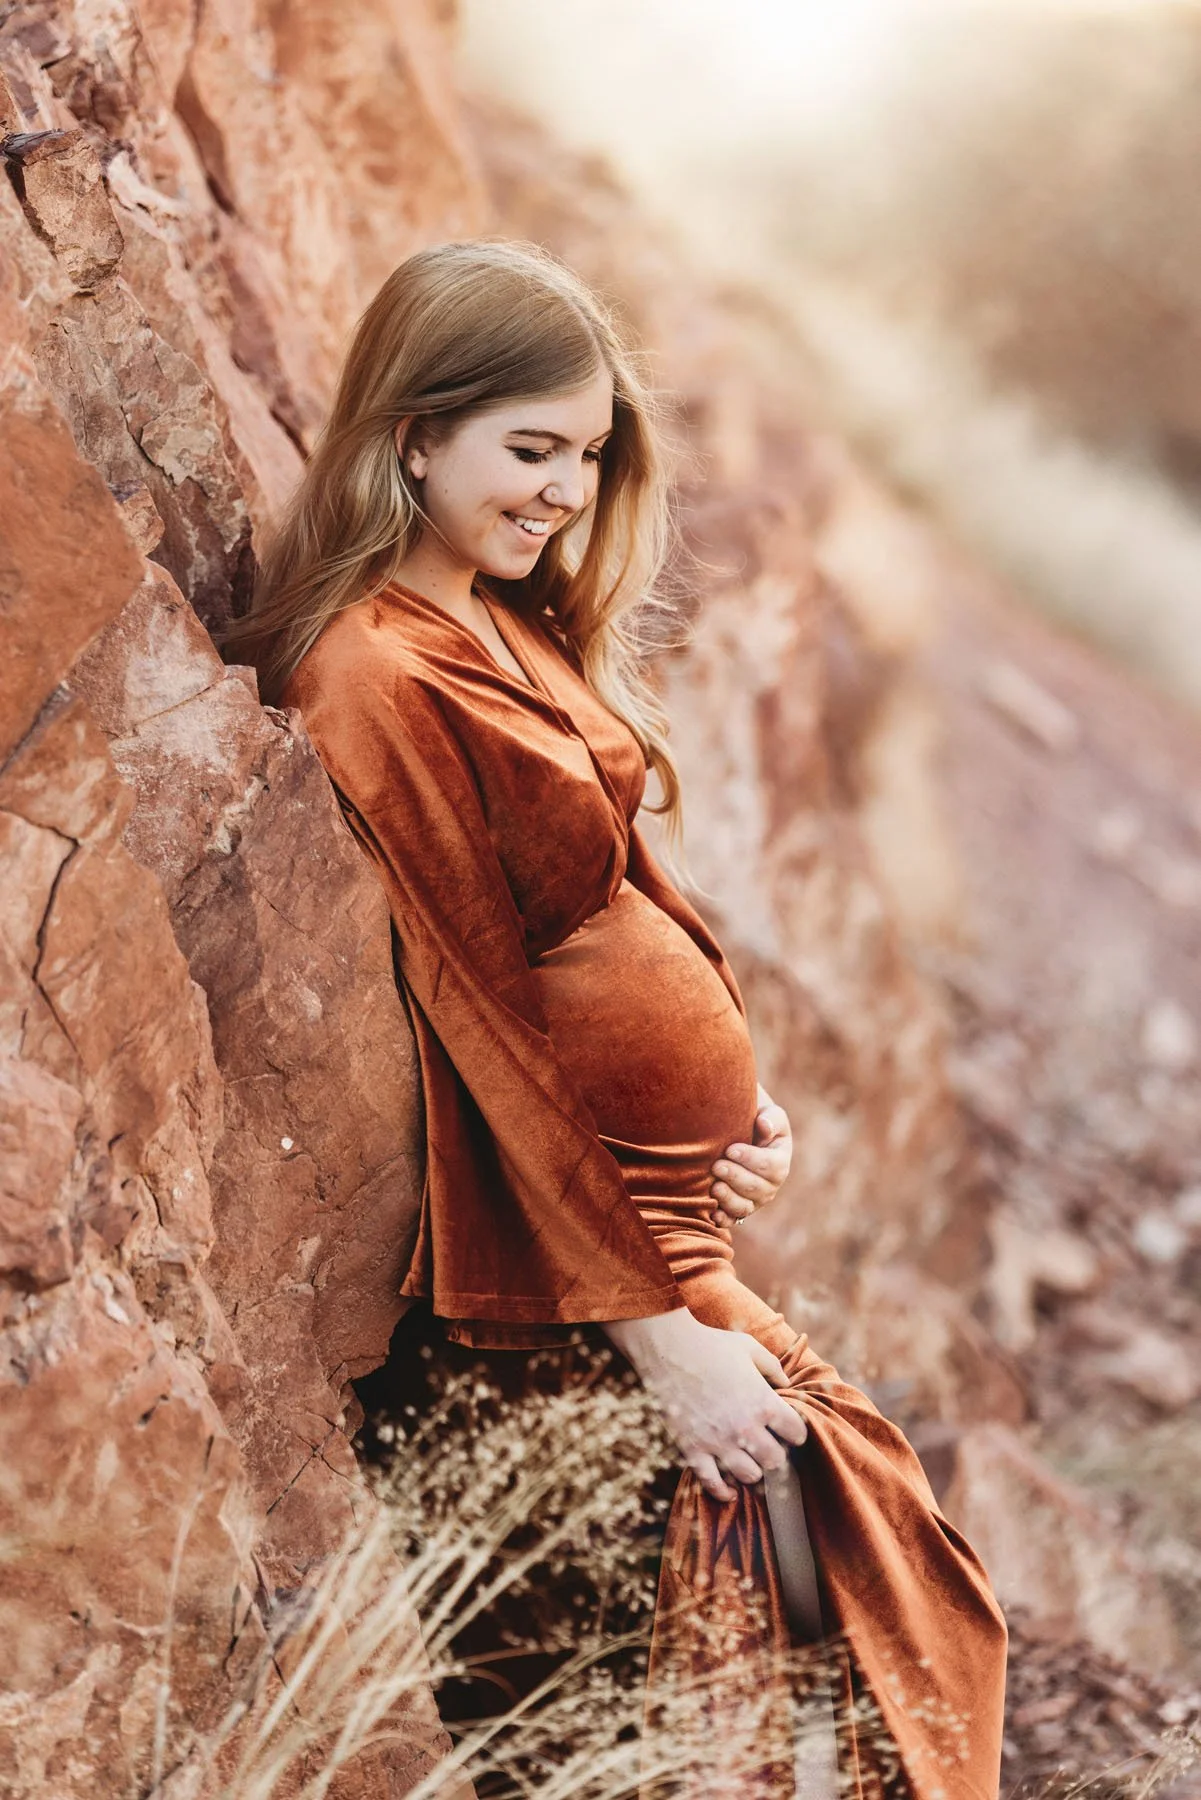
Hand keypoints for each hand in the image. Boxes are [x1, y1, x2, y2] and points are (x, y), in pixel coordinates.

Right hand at [602, 1308, 806, 1501]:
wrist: (667, 1348)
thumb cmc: (710, 1345)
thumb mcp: (749, 1348)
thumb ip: (773, 1367)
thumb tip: (787, 1385)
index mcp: (763, 1402)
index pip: (797, 1433)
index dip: (796, 1432)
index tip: (790, 1430)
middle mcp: (744, 1428)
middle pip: (776, 1460)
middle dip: (777, 1453)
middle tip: (769, 1446)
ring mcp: (718, 1442)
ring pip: (750, 1476)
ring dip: (753, 1469)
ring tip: (749, 1460)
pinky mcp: (693, 1450)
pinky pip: (712, 1484)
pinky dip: (723, 1492)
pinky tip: (730, 1491)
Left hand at [709, 1083, 792, 1228]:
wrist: (736, 1132)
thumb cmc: (753, 1119)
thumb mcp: (766, 1112)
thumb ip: (770, 1118)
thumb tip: (763, 1126)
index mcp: (780, 1160)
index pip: (772, 1166)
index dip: (751, 1160)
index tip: (730, 1149)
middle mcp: (770, 1185)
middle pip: (758, 1189)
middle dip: (736, 1178)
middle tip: (717, 1165)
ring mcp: (754, 1200)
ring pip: (745, 1207)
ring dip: (729, 1199)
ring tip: (713, 1186)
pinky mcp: (737, 1209)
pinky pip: (732, 1220)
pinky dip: (722, 1219)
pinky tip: (712, 1213)